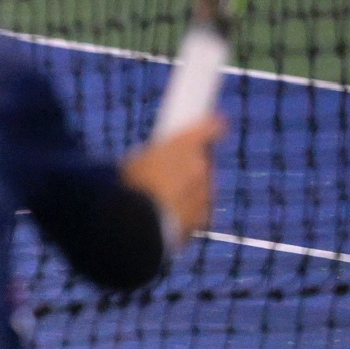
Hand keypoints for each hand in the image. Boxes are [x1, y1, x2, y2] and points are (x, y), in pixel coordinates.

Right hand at [120, 114, 227, 247]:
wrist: (138, 226)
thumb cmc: (130, 187)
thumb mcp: (136, 161)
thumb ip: (158, 156)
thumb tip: (162, 159)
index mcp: (184, 145)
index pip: (210, 127)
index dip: (213, 125)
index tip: (219, 122)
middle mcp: (200, 166)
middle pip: (204, 161)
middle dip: (193, 164)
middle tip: (173, 170)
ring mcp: (205, 193)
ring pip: (203, 186)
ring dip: (191, 189)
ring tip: (166, 198)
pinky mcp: (204, 217)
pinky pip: (200, 209)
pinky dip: (190, 210)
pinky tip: (170, 215)